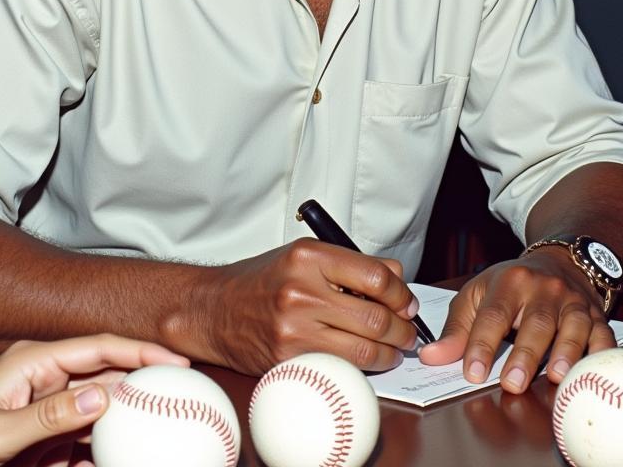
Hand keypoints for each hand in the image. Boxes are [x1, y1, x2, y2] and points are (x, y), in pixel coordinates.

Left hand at [0, 333, 188, 466]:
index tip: (176, 362)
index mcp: (35, 360)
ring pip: (99, 406)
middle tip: (182, 397)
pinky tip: (118, 456)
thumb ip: (48, 415)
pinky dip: (101, 446)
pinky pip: (82, 433)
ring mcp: (46, 401)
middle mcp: (46, 374)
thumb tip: (100, 398)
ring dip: (125, 418)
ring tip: (160, 428)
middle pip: (106, 374)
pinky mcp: (44, 428)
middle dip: (143, 383)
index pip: (99, 348)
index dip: (140, 352)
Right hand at [203, 239, 419, 374]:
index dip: (400, 293)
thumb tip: (397, 278)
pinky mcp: (289, 359)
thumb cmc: (262, 280)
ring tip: (394, 348)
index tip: (405, 301)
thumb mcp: (303, 256)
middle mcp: (301, 290)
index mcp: (308, 257)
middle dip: (402, 328)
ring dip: (390, 352)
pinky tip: (369, 359)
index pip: (375, 276)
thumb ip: (350, 264)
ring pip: (364, 348)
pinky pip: (341, 366)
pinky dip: (364, 366)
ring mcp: (294, 328)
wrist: (215, 309)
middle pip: (375, 317)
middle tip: (408, 329)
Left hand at [418, 249, 612, 393]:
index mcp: (509, 282)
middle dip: (524, 354)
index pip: (493, 314)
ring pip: (572, 326)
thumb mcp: (478, 296)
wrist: (558, 261)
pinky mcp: (597, 315)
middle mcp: (543, 289)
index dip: (481, 344)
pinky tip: (593, 370)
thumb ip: (456, 330)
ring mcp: (573, 301)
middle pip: (535, 322)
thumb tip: (432, 357)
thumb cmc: (511, 285)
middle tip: (512, 383)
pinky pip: (604, 334)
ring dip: (566, 352)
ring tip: (556, 376)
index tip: (472, 372)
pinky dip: (601, 352)